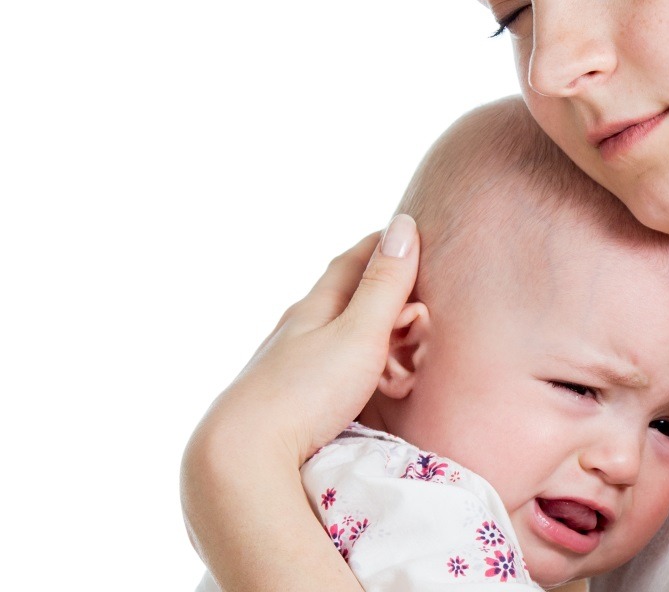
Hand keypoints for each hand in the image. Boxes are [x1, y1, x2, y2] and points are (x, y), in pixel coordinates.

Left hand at [182, 214, 418, 590]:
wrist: (241, 458)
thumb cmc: (306, 393)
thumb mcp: (359, 334)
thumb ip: (384, 286)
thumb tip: (403, 225)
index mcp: (313, 308)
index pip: (351, 263)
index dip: (382, 247)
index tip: (407, 236)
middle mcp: (294, 332)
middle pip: (340, 298)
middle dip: (378, 293)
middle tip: (412, 303)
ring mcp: (286, 368)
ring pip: (332, 337)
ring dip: (366, 336)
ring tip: (394, 352)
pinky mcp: (285, 403)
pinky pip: (326, 372)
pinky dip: (352, 370)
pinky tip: (358, 389)